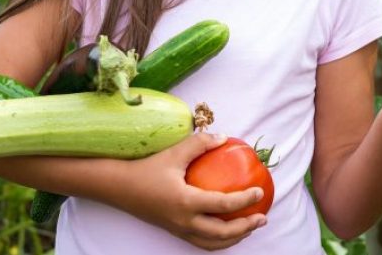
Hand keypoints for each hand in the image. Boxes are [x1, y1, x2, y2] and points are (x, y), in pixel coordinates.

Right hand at [109, 132, 267, 250]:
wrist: (119, 187)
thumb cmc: (147, 168)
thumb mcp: (174, 153)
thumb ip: (200, 143)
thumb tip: (224, 137)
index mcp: (186, 202)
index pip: (223, 205)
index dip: (245, 200)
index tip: (259, 192)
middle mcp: (184, 221)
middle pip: (222, 233)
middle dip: (245, 227)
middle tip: (262, 217)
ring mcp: (179, 229)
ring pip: (212, 243)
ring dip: (234, 238)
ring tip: (250, 227)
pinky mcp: (174, 231)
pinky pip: (201, 242)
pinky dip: (219, 240)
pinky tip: (227, 230)